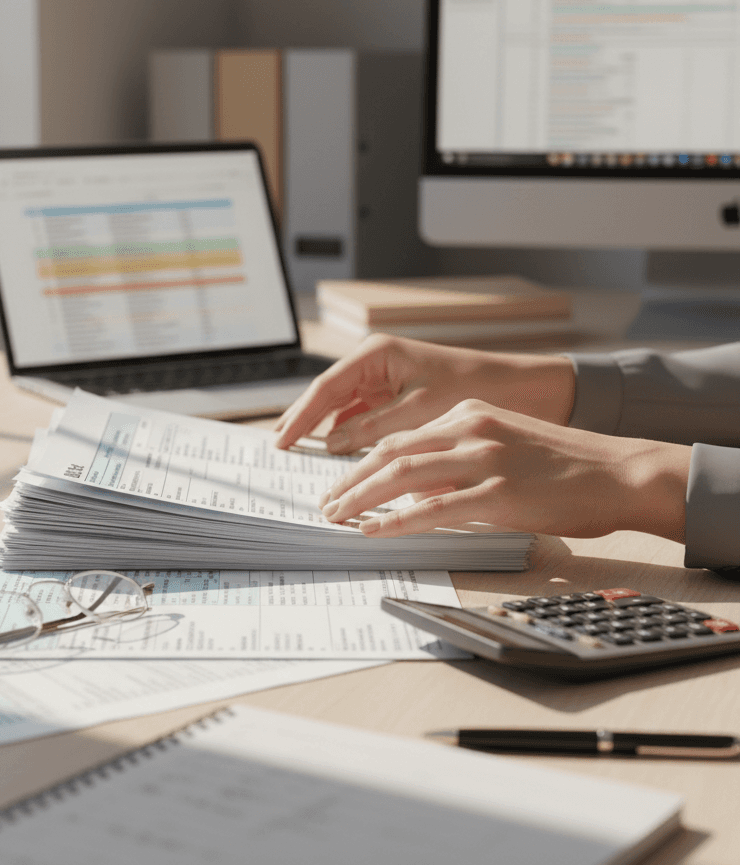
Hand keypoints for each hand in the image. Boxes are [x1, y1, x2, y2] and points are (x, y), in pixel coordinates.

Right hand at [274, 334, 575, 452]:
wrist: (525, 386)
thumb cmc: (475, 386)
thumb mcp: (421, 408)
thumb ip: (374, 426)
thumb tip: (334, 445)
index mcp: (378, 354)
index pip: (326, 387)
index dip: (300, 416)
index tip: (281, 440)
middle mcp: (376, 363)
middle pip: (327, 397)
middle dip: (304, 423)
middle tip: (279, 450)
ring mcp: (385, 381)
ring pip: (343, 409)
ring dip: (326, 433)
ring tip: (301, 458)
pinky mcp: (397, 398)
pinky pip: (363, 418)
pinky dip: (351, 438)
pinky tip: (341, 458)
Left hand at [317, 399, 690, 542]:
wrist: (620, 472)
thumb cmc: (565, 466)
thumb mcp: (502, 444)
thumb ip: (456, 459)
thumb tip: (414, 489)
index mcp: (468, 414)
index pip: (399, 437)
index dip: (361, 462)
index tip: (339, 483)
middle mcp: (470, 428)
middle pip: (390, 452)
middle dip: (349, 480)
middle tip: (326, 503)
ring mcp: (484, 460)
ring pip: (402, 475)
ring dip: (360, 498)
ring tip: (336, 517)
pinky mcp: (500, 494)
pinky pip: (434, 509)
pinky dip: (396, 520)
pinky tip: (374, 531)